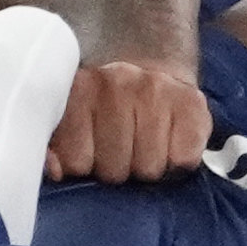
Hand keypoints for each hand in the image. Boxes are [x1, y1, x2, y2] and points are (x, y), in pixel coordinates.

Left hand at [53, 52, 217, 183]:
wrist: (156, 75)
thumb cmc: (109, 112)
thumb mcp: (72, 123)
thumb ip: (54, 146)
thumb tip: (53, 170)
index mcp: (81, 87)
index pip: (75, 162)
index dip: (84, 168)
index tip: (90, 156)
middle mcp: (118, 82)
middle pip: (114, 169)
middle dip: (117, 170)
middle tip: (122, 153)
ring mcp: (158, 90)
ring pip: (149, 168)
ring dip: (147, 167)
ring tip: (144, 148)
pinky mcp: (193, 104)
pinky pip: (183, 160)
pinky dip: (178, 163)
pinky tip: (170, 145)